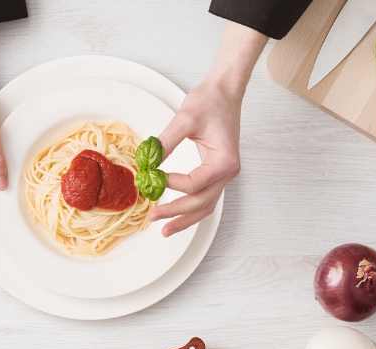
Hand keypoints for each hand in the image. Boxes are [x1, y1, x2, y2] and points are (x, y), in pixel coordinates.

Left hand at [151, 80, 244, 236]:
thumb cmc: (210, 101)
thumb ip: (165, 143)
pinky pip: (205, 197)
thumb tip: (147, 164)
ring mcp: (224, 175)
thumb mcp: (184, 119)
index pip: (194, 184)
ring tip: (164, 230)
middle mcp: (228, 173)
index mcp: (224, 162)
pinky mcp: (217, 172)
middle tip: (151, 217)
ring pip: (205, 206)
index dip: (171, 184)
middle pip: (200, 203)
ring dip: (184, 219)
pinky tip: (176, 216)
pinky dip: (190, 209)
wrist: (225, 91)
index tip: (153, 177)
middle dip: (176, 213)